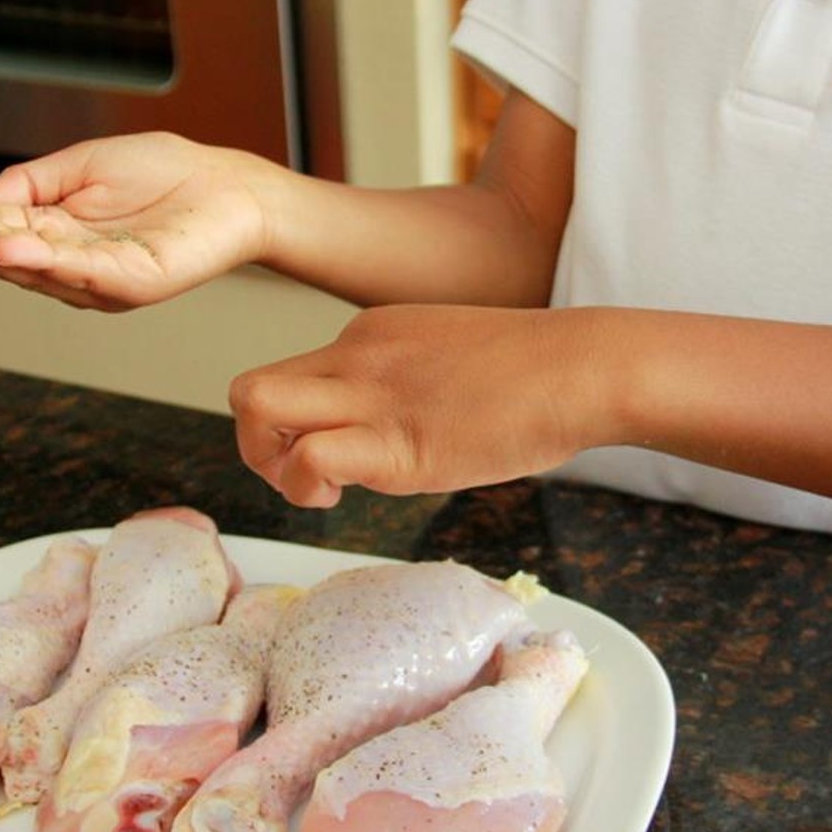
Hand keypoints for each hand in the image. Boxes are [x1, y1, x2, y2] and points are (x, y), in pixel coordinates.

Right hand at [0, 132, 273, 310]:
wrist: (229, 188)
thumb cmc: (164, 175)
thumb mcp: (81, 165)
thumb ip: (30, 183)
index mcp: (51, 228)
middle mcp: (67, 261)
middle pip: (5, 251)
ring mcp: (97, 279)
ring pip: (37, 269)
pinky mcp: (131, 284)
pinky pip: (84, 274)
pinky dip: (48, 262)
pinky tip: (17, 247)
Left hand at [229, 305, 607, 506]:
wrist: (583, 368)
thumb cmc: (538, 374)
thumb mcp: (451, 359)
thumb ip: (409, 385)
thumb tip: (400, 430)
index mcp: (370, 334)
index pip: (292, 377)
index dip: (296, 427)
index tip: (337, 453)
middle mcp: (355, 354)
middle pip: (249, 390)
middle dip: (256, 444)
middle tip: (300, 475)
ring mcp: (371, 396)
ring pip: (254, 411)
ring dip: (268, 465)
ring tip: (322, 492)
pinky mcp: (396, 443)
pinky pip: (309, 459)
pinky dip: (307, 488)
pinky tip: (346, 498)